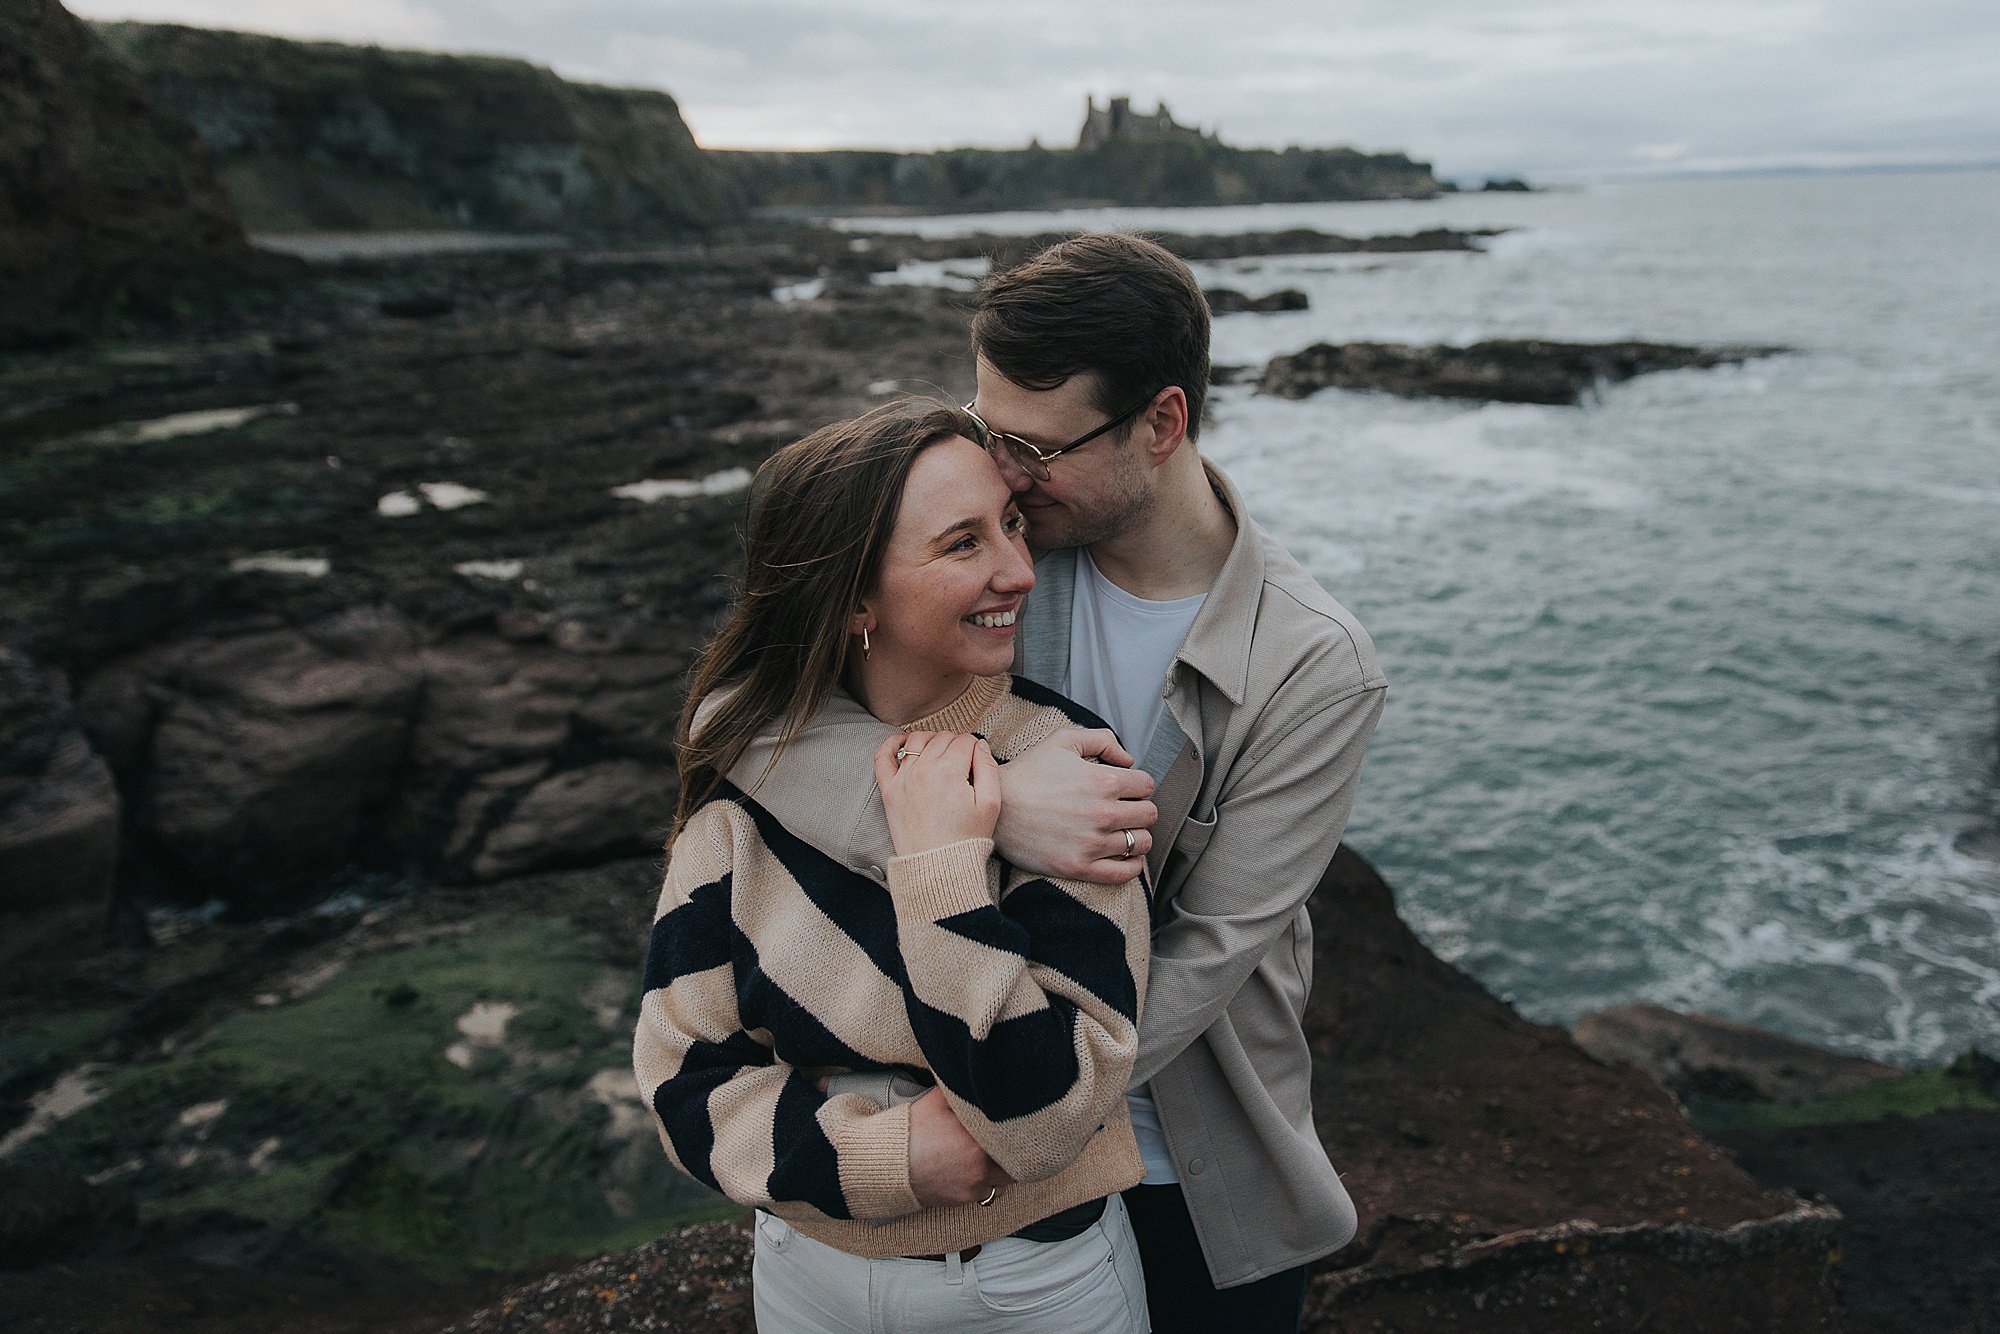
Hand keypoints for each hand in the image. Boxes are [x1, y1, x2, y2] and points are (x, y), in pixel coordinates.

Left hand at [874, 732, 1000, 856]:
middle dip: (955, 744)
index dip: (974, 747)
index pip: (965, 741)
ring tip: (939, 752)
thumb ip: (988, 768)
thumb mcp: (991, 804)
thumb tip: (980, 745)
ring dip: (930, 739)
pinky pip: (883, 757)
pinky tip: (903, 743)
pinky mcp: (889, 790)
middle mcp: (924, 770)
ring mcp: (903, 779)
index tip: (976, 760)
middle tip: (962, 761)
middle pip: (942, 738)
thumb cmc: (966, 839)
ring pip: (916, 740)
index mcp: (950, 772)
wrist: (937, 867)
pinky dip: (892, 744)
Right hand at [907, 1088, 1011, 1207]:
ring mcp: (974, 1185)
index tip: (1015, 1119)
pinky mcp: (966, 1199)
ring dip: (1005, 1166)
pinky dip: (992, 1181)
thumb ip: (964, 1090)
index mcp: (976, 1141)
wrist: (889, 1164)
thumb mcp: (937, 1100)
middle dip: (1013, 1147)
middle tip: (1012, 1134)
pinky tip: (983, 1167)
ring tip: (997, 1151)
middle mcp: (980, 1166)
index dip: (1016, 1127)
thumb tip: (982, 1077)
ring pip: (1007, 1178)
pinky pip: (992, 1192)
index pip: (1012, 1134)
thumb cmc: (912, 1130)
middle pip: (1015, 1158)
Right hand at [994, 728, 1157, 883]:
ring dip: (1137, 835)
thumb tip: (1129, 758)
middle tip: (1124, 809)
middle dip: (1139, 808)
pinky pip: (1125, 873)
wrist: (995, 808)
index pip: (1147, 785)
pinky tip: (1123, 855)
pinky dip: (1132, 865)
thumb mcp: (1062, 741)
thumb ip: (1102, 740)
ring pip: (1142, 843)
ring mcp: (1093, 843)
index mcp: (1103, 781)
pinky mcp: (1081, 867)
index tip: (1125, 788)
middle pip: (1149, 814)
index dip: (1137, 784)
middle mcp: (1103, 813)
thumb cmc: (1028, 773)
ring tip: (1122, 831)